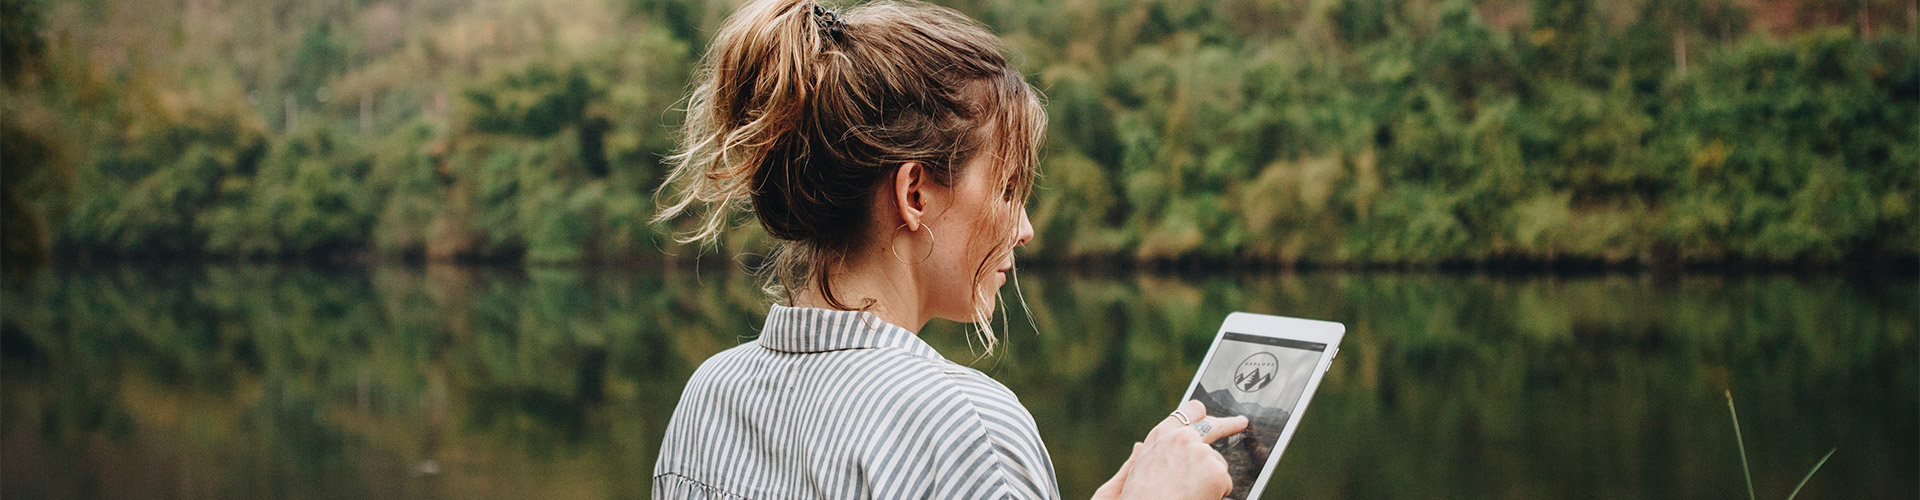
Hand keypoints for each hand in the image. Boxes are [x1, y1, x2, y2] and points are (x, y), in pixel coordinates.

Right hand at [1097, 400, 1247, 499]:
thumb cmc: (1140, 497)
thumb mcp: (1136, 470)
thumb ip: (1146, 455)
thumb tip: (1139, 447)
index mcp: (1162, 435)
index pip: (1188, 412)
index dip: (1200, 414)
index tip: (1208, 416)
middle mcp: (1183, 437)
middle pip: (1213, 425)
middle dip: (1230, 424)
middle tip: (1241, 423)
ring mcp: (1202, 452)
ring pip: (1218, 463)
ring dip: (1212, 478)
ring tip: (1192, 493)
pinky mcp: (1216, 471)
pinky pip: (1225, 483)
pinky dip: (1217, 493)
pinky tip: (1200, 498)